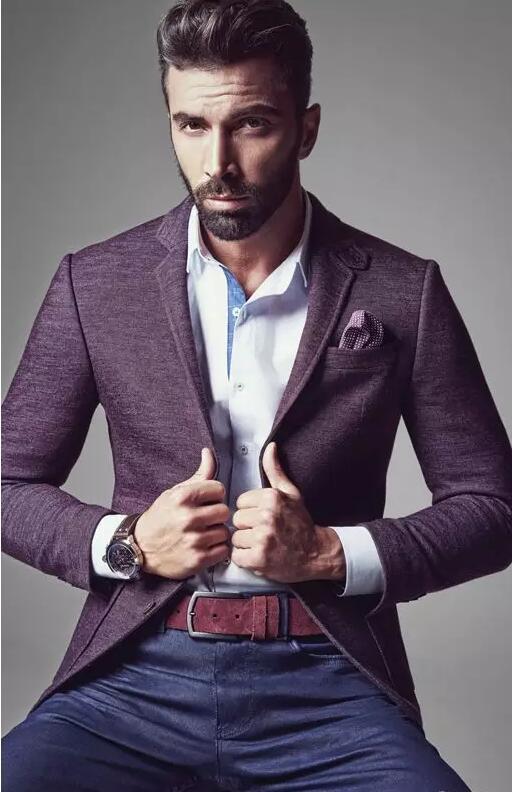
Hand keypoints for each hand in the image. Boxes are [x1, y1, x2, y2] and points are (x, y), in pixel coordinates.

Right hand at [133, 448, 230, 578]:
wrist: (139, 547)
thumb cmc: (160, 519)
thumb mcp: (175, 492)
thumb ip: (199, 475)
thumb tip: (209, 453)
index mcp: (183, 497)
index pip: (219, 489)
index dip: (214, 495)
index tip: (206, 501)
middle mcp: (188, 518)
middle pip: (224, 511)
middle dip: (216, 515)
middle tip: (206, 519)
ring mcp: (193, 540)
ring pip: (225, 532)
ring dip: (216, 533)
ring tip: (202, 533)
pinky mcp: (197, 559)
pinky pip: (223, 551)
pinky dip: (216, 550)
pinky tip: (204, 546)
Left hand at [231, 442, 344, 582]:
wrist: (315, 553)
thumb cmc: (300, 523)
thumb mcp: (290, 492)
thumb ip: (275, 470)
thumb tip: (270, 448)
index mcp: (271, 497)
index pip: (240, 502)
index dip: (250, 511)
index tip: (263, 517)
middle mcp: (266, 516)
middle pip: (236, 520)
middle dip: (247, 527)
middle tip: (263, 532)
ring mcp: (263, 538)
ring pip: (235, 538)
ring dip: (246, 544)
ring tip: (263, 543)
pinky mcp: (259, 558)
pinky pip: (237, 556)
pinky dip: (246, 559)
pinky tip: (260, 555)